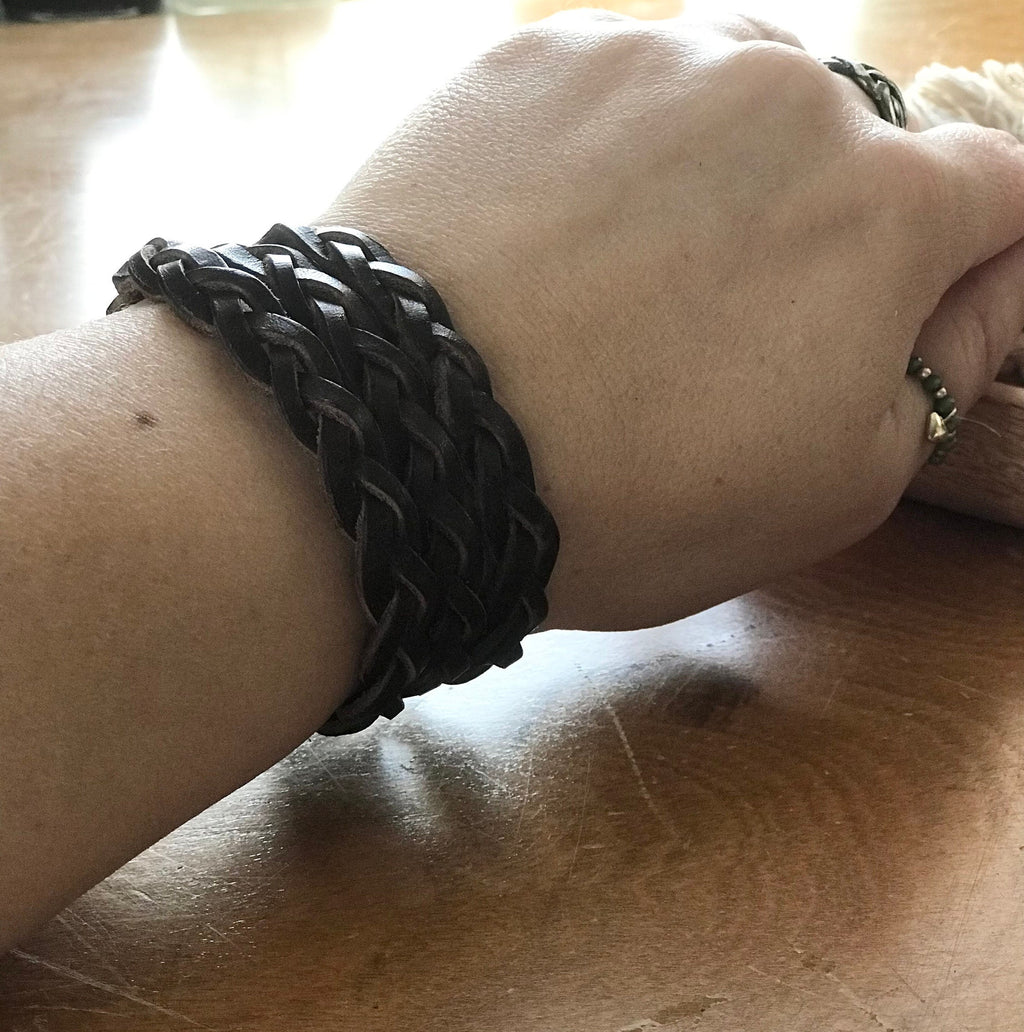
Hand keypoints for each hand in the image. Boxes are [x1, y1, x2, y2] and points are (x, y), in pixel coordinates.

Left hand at [321, 9, 1023, 630]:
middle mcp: (781, 94)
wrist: (408, 445)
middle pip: (851, 134)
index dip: (966, 250)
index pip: (1000, 187)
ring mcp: (645, 60)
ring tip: (633, 272)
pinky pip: (604, 91)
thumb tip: (992, 275)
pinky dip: (599, 155)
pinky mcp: (527, 59)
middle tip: (726, 318)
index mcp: (885, 204)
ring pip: (728, 93)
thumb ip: (945, 363)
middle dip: (822, 214)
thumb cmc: (635, 495)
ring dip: (713, 168)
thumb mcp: (835, 486)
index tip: (908, 299)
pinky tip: (544, 238)